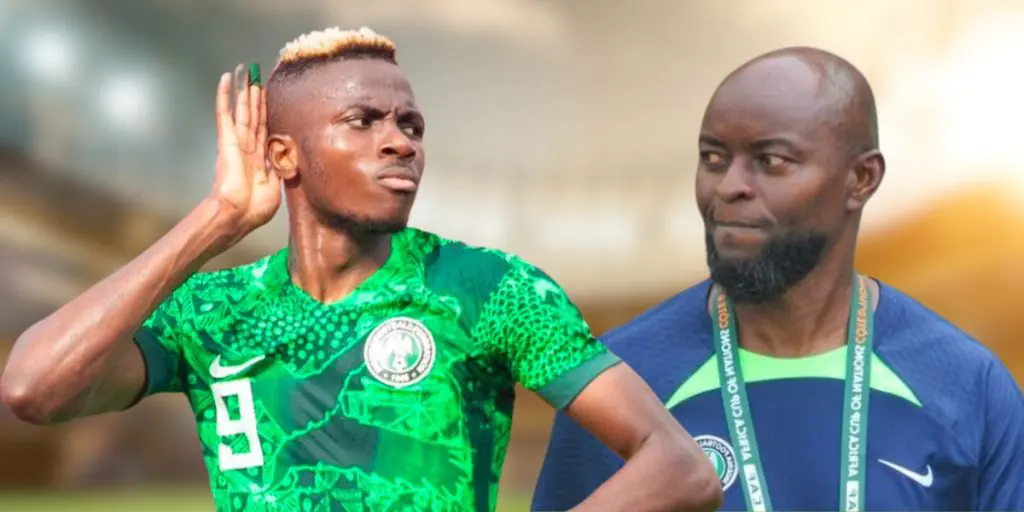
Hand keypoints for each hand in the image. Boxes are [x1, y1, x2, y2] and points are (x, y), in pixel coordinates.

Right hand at [208, 63, 280, 244]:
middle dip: (255, 95)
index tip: (267, 95)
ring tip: (245, 71)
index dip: (266, 111)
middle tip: (256, 74)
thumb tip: (288, 154)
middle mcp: (248, 147)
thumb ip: (281, 166)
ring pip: (242, 110)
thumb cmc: (255, 207)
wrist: (238, 214)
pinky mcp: (227, 140)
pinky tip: (226, 79)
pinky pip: (225, 114)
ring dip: (244, 90)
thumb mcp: (277, 184)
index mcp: (259, 159)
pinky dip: (224, 96)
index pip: (264, 128)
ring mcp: (236, 142)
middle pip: (253, 115)